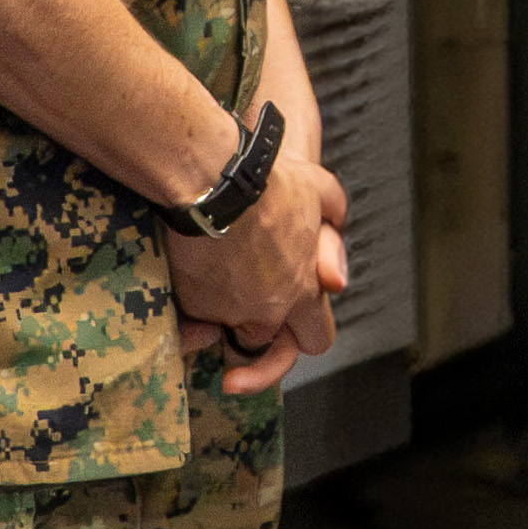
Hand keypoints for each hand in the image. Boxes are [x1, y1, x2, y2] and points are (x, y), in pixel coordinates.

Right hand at [167, 162, 348, 384]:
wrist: (213, 181)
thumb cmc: (267, 185)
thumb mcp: (319, 189)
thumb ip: (334, 212)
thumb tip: (336, 222)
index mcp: (303, 291)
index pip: (317, 339)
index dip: (305, 328)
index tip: (291, 315)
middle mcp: (268, 311)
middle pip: (269, 347)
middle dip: (261, 335)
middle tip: (247, 305)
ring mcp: (227, 312)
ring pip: (227, 335)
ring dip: (224, 316)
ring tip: (216, 277)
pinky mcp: (191, 306)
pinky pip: (192, 319)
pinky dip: (193, 301)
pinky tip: (192, 267)